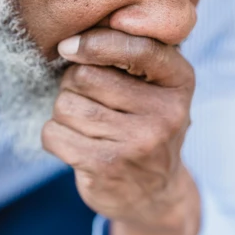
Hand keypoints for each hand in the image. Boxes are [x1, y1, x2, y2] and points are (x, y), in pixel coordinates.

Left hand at [42, 28, 200, 234]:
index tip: (68, 46)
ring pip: (65, 105)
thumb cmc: (145, 124)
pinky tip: (76, 144)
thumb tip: (70, 40)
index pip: (138, 49)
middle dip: (73, 84)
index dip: (95, 42)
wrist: (156, 194)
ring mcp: (138, 143)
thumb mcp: (157, 86)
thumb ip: (130, 54)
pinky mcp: (107, 168)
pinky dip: (55, 135)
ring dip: (64, 112)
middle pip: (85, 76)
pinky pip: (54, 134)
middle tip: (89, 100)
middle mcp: (165, 112)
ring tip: (86, 125)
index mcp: (180, 81)